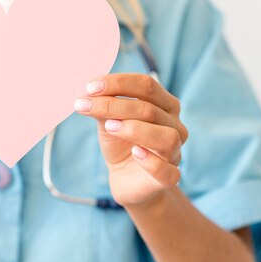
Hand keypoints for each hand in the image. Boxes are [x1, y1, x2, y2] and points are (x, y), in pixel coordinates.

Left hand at [74, 73, 187, 207]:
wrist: (124, 178)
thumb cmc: (121, 144)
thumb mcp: (108, 121)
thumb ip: (103, 107)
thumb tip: (88, 95)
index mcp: (165, 105)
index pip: (147, 85)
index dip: (118, 83)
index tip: (89, 87)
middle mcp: (175, 126)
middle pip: (150, 109)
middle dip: (114, 105)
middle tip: (85, 105)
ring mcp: (175, 153)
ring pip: (166, 137)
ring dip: (134, 129)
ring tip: (109, 127)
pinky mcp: (170, 177)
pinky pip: (167, 171)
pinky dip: (151, 161)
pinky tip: (135, 152)